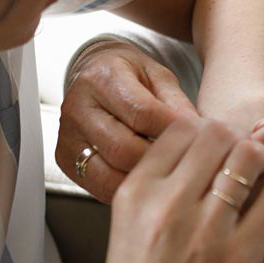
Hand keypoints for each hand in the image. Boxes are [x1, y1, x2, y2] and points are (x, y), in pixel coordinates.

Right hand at [56, 43, 198, 201]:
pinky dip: (126, 189)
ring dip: (144, 179)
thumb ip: (176, 104)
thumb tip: (199, 133)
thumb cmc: (130, 75)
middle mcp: (78, 107)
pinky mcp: (64, 159)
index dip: (171, 131)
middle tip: (186, 166)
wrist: (94, 73)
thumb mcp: (158, 77)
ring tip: (169, 177)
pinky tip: (146, 183)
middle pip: (123, 148)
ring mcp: (67, 136)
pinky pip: (98, 186)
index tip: (196, 142)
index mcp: (103, 78)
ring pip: (109, 173)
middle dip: (160, 160)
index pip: (141, 112)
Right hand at [77, 119, 263, 262]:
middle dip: (235, 139)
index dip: (205, 129)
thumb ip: (158, 182)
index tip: (214, 143)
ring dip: (260, 161)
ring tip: (260, 172)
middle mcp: (169, 204)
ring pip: (250, 159)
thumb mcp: (130, 222)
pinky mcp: (240, 260)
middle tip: (243, 153)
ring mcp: (207, 232)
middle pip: (218, 134)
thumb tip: (194, 144)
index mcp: (138, 190)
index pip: (183, 128)